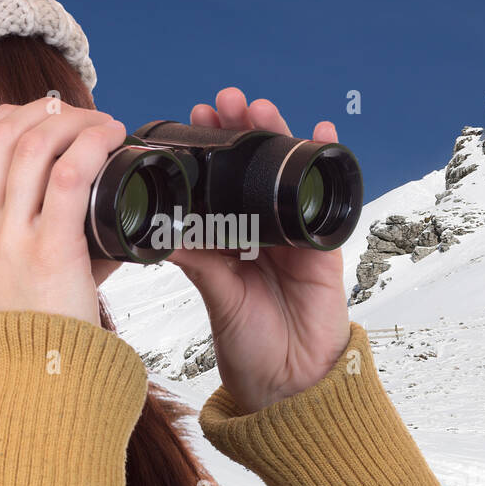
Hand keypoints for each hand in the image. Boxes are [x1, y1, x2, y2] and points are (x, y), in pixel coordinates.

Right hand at [0, 96, 127, 326]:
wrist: (26, 394)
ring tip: (102, 124)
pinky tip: (110, 138)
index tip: (41, 117)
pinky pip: (68, 175)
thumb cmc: (25, 346)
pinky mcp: (48, 252)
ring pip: (32, 145)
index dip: (9, 118)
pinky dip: (91, 144)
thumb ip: (17, 249)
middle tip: (81, 116)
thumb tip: (75, 218)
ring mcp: (7, 240)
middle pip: (0, 135)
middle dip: (45, 111)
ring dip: (72, 121)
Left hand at [167, 88, 350, 413]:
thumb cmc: (249, 344)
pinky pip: (326, 196)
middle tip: (223, 102)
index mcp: (228, 239)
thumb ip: (196, 260)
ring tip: (262, 108)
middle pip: (252, 168)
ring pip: (287, 173)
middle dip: (240, 131)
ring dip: (278, 134)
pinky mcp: (323, 244)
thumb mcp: (215, 294)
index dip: (208, 150)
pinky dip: (326, 161)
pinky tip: (323, 132)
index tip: (192, 119)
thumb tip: (157, 230)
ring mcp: (293, 233)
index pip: (217, 182)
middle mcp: (259, 229)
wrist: (290, 383)